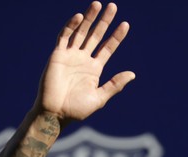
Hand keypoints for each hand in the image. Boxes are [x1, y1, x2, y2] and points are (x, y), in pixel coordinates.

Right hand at [34, 2, 134, 124]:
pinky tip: (80, 17)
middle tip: (113, 6)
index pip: (108, 48)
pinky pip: (64, 37)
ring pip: (81, 32)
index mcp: (94, 69)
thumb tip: (132, 74)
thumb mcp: (99, 97)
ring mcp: (70, 56)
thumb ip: (114, 85)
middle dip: (104, 21)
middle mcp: (83, 59)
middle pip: (96, 35)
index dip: (116, 37)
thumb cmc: (76, 110)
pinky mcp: (58, 55)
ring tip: (97, 4)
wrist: (55, 113)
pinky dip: (71, 26)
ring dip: (89, 18)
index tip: (125, 24)